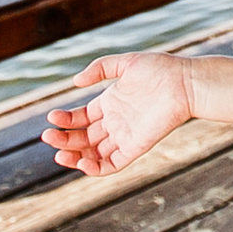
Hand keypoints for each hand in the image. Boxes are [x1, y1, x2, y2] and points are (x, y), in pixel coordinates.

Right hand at [42, 53, 193, 174]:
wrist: (185, 82)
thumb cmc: (160, 69)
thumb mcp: (125, 63)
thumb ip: (100, 68)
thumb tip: (75, 82)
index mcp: (110, 103)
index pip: (80, 119)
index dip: (64, 121)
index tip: (52, 117)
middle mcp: (115, 122)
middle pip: (82, 138)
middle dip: (63, 139)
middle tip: (47, 136)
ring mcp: (125, 136)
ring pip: (93, 154)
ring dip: (74, 156)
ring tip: (58, 152)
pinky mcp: (135, 147)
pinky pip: (111, 164)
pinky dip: (94, 167)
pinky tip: (80, 161)